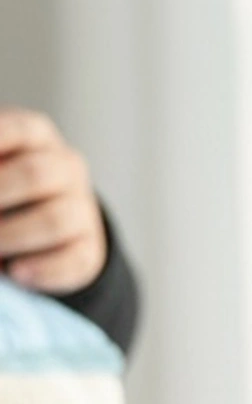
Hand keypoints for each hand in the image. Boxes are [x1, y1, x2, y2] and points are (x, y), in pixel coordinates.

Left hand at [0, 108, 106, 295]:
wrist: (53, 226)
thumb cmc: (8, 189)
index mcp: (37, 136)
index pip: (18, 130)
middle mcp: (67, 166)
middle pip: (37, 174)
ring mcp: (83, 207)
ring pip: (55, 220)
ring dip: (12, 237)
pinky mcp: (90, 246)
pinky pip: (74, 258)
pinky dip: (41, 270)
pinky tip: (16, 272)